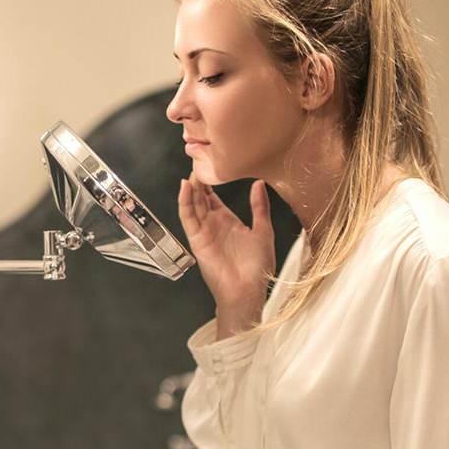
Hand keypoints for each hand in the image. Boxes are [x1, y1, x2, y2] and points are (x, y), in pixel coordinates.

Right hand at [178, 173, 274, 337]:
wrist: (248, 290)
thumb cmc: (257, 267)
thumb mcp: (263, 230)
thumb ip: (260, 207)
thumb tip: (259, 183)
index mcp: (228, 221)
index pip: (213, 197)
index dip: (210, 181)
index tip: (209, 162)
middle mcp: (213, 225)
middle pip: (200, 197)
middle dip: (197, 179)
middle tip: (196, 158)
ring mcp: (204, 232)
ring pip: (192, 204)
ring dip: (190, 187)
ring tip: (191, 169)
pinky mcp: (197, 239)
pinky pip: (188, 218)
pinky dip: (184, 202)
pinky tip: (185, 187)